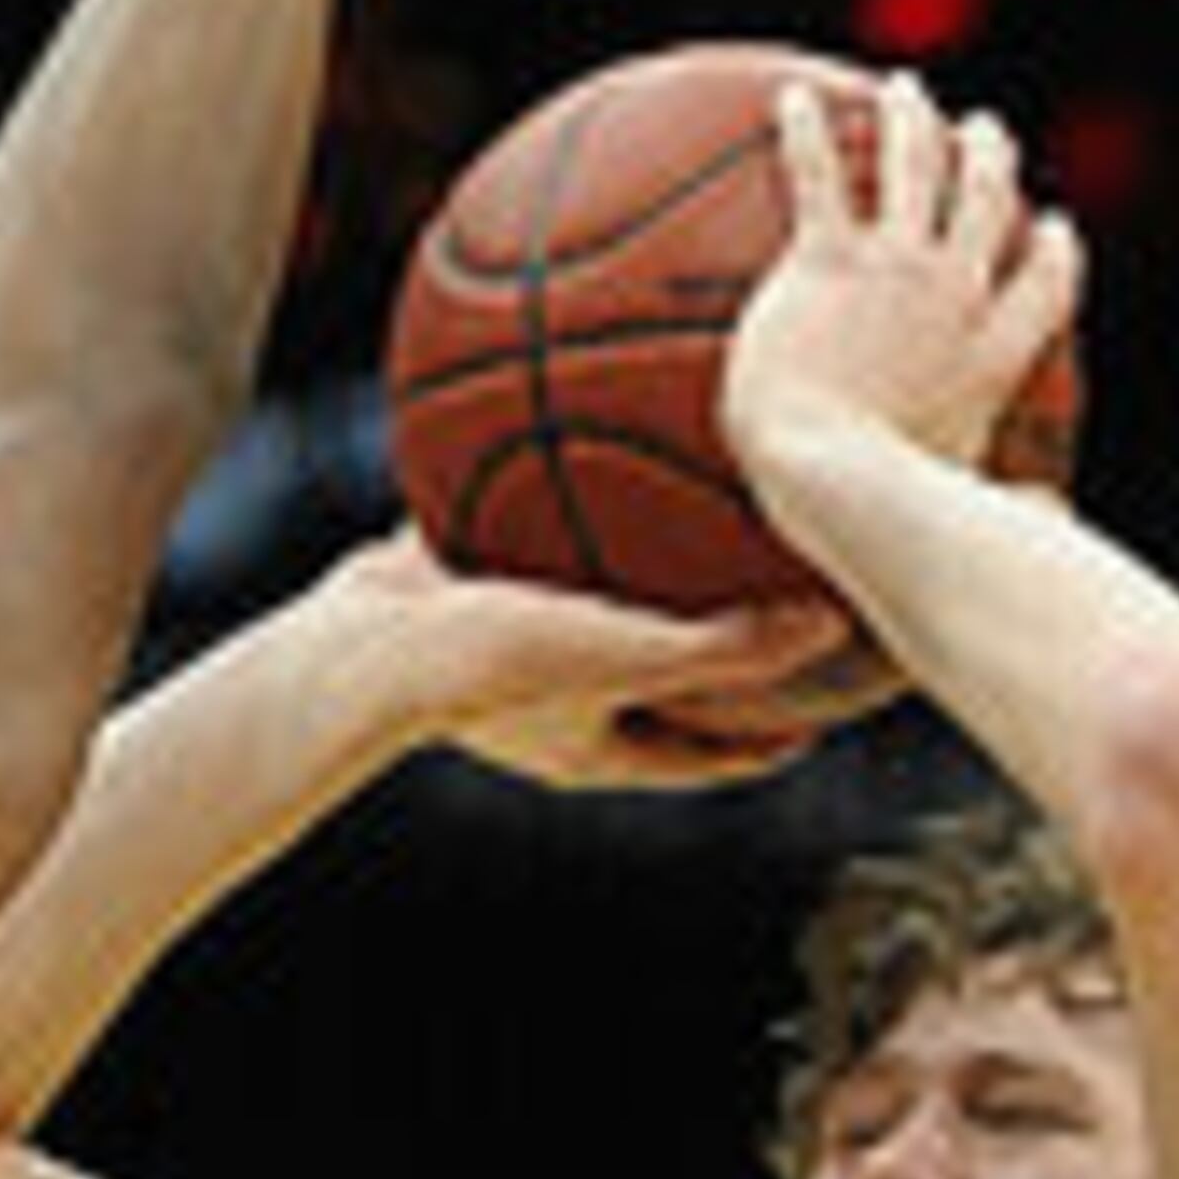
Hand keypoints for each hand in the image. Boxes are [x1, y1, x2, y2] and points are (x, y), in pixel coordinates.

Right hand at [329, 537, 878, 788]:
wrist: (348, 644)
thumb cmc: (481, 666)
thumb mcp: (621, 655)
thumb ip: (724, 647)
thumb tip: (830, 626)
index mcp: (595, 745)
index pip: (709, 754)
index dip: (771, 736)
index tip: (829, 710)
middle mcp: (553, 701)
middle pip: (659, 679)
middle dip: (717, 650)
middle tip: (779, 607)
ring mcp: (502, 641)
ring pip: (595, 605)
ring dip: (640, 568)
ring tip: (689, 511)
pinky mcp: (460, 582)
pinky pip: (527, 532)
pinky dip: (561, 495)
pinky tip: (592, 425)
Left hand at [723, 71, 1085, 512]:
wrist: (830, 478)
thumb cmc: (888, 520)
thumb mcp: (968, 513)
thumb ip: (1010, 510)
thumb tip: (1051, 527)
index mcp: (992, 359)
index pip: (1042, 289)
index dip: (1052, 252)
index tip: (1052, 227)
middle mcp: (956, 297)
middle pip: (986, 205)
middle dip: (989, 160)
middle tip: (982, 132)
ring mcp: (896, 268)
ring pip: (917, 167)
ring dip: (913, 121)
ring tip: (904, 91)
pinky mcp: (831, 260)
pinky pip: (820, 175)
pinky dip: (808, 130)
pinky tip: (792, 96)